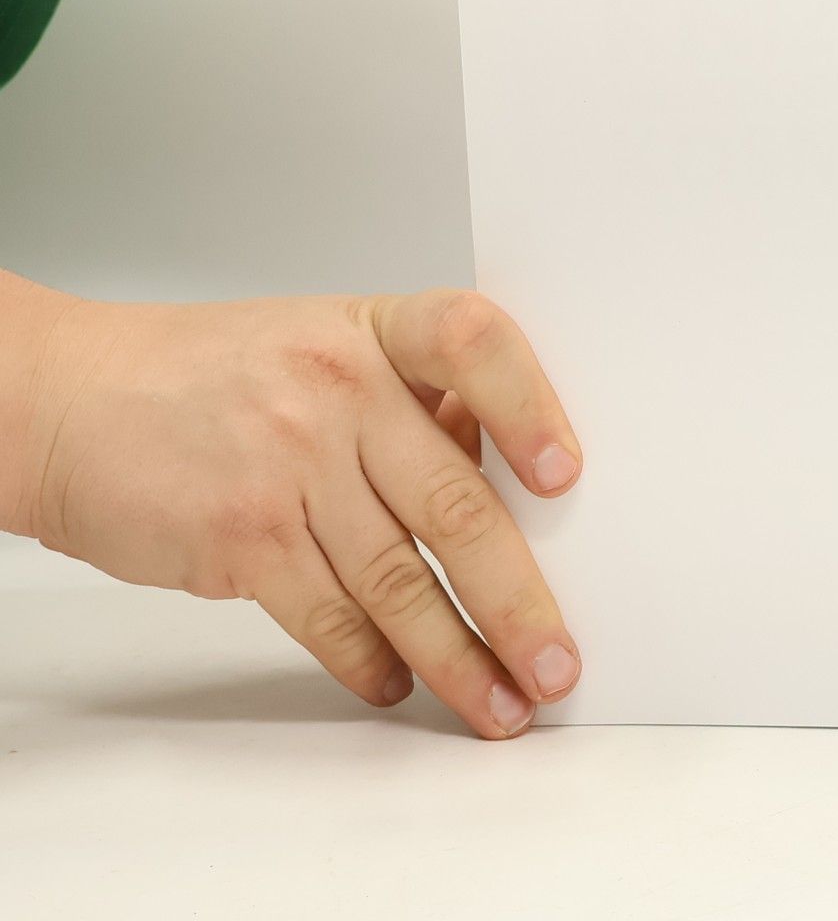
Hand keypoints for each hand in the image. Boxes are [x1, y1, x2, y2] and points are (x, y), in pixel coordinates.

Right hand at [21, 288, 581, 737]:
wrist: (75, 399)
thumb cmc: (220, 373)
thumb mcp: (329, 343)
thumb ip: (416, 395)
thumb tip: (507, 471)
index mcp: (375, 331)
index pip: (472, 342)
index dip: (528, 407)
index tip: (568, 476)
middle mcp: (340, 391)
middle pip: (453, 500)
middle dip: (517, 597)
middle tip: (558, 661)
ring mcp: (288, 466)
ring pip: (398, 578)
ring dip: (459, 655)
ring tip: (502, 701)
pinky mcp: (241, 538)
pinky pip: (327, 615)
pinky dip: (370, 658)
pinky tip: (400, 682)